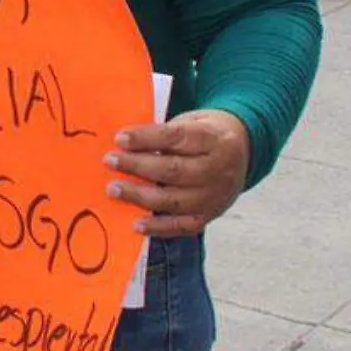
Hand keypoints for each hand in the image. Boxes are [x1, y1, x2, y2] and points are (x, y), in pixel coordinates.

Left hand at [106, 109, 251, 237]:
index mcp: (213, 139)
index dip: (146, 138)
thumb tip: (122, 144)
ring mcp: (215, 196)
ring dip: (140, 196)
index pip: (176, 138)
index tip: (119, 139)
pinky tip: (136, 224)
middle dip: (137, 166)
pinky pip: (182, 226)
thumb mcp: (190, 122)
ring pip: (175, 200)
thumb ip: (162, 133)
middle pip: (174, 170)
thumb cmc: (203, 134)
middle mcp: (218, 170)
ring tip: (114, 189)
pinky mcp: (209, 216)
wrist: (241, 151)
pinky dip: (158, 228)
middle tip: (109, 161)